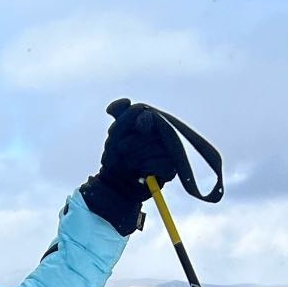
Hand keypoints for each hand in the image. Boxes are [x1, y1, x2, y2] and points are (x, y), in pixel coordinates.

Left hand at [79, 100, 180, 234]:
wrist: (115, 185)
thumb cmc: (116, 157)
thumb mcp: (115, 133)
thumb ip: (120, 113)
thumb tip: (127, 101)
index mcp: (153, 122)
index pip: (143, 112)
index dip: (129, 122)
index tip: (121, 133)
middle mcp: (164, 135)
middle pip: (148, 129)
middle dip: (127, 142)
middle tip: (120, 151)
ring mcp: (170, 152)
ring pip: (155, 146)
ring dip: (135, 156)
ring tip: (128, 163)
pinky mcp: (171, 170)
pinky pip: (162, 163)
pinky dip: (148, 166)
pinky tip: (140, 171)